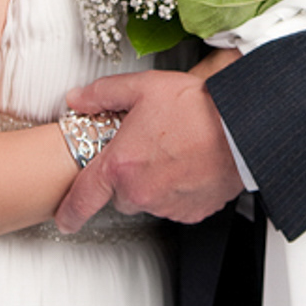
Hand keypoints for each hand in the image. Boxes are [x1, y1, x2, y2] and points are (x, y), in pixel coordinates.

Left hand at [53, 69, 242, 233]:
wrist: (240, 126)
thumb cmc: (196, 107)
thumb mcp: (143, 87)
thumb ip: (103, 94)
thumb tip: (78, 98)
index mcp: (121, 165)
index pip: (83, 199)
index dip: (69, 212)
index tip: (64, 219)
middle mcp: (141, 191)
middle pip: (121, 195)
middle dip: (128, 177)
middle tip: (147, 149)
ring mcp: (167, 205)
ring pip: (150, 199)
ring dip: (155, 182)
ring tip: (175, 151)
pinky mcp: (192, 211)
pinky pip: (176, 205)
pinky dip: (179, 190)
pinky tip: (190, 164)